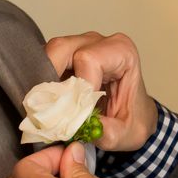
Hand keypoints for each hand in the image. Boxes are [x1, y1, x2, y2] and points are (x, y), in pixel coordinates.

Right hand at [43, 30, 157, 152]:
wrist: (134, 118)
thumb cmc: (135, 119)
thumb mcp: (128, 134)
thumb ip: (107, 132)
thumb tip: (79, 127)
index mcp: (121, 52)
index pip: (88, 59)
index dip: (78, 86)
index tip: (79, 111)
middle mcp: (98, 43)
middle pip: (61, 48)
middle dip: (52, 79)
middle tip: (54, 109)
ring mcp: (79, 46)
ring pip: (49, 53)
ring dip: (45, 82)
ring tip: (52, 108)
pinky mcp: (65, 56)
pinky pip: (45, 62)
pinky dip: (43, 83)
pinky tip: (50, 103)